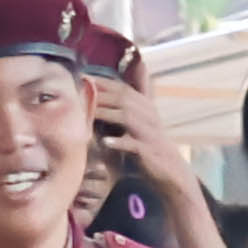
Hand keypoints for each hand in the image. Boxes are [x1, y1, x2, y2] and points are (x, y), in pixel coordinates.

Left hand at [90, 68, 193, 192]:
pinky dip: (120, 142)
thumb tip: (121, 79)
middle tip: (77, 93)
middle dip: (100, 94)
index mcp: (145, 106)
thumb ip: (131, 101)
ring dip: (106, 114)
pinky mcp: (149, 151)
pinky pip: (134, 144)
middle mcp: (149, 115)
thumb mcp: (142, 119)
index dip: (102, 82)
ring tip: (87, 113)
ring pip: (127, 117)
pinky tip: (105, 142)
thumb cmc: (150, 144)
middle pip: (123, 99)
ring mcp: (149, 133)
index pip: (122, 88)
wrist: (170, 170)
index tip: (82, 77)